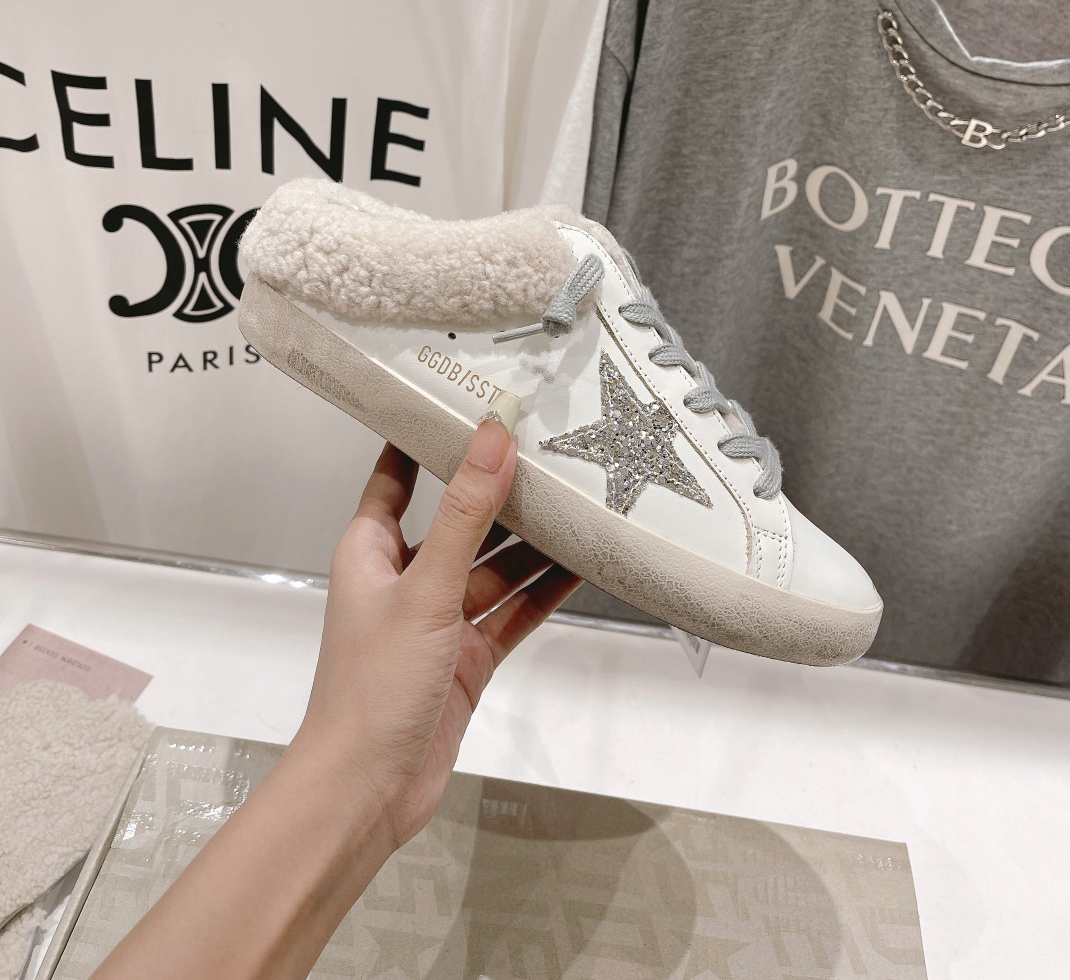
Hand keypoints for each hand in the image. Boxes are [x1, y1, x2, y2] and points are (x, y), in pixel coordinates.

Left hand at [292, 409, 583, 853]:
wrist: (367, 790)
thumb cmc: (371, 687)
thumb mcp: (424, 587)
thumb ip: (464, 513)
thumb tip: (491, 437)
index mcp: (371, 550)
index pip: (397, 475)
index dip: (427, 437)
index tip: (464, 398)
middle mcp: (405, 577)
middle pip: (460, 519)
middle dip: (501, 490)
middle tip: (551, 447)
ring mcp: (439, 619)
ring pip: (495, 566)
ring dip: (533, 542)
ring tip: (582, 499)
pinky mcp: (468, 657)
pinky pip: (513, 612)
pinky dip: (544, 592)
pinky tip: (582, 565)